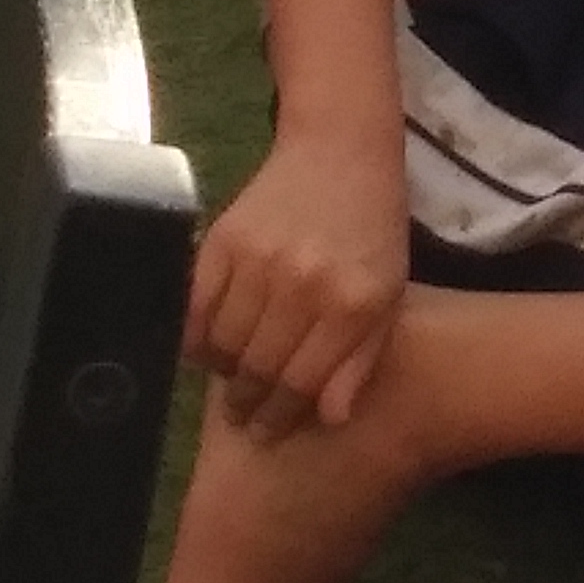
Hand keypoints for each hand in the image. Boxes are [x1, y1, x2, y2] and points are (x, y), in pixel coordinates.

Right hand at [184, 127, 408, 442]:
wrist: (340, 150)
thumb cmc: (372, 228)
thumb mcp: (387, 295)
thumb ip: (360, 359)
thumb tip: (327, 418)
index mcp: (351, 305)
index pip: (303, 383)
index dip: (280, 416)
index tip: (267, 432)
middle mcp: (304, 286)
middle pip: (259, 369)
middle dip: (247, 404)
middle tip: (240, 418)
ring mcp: (260, 261)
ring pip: (223, 344)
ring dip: (221, 373)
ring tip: (227, 383)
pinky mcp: (224, 240)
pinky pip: (197, 308)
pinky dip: (196, 337)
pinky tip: (207, 348)